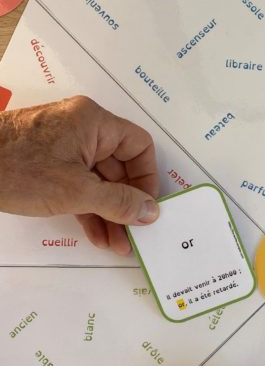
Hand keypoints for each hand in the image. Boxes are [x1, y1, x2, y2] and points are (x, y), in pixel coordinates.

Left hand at [0, 95, 159, 254]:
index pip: (139, 146)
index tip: (147, 207)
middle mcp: (82, 129)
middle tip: (135, 233)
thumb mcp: (75, 191)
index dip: (147, 178)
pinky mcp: (49, 164)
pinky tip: (98, 235)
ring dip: (110, 213)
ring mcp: (65, 147)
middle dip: (127, 204)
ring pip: (100, 181)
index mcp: (93, 122)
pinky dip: (90, 209)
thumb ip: (118, 202)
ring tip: (118, 243)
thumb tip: (150, 211)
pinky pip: (80, 186)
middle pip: (120, 168)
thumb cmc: (13, 167)